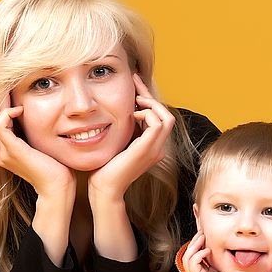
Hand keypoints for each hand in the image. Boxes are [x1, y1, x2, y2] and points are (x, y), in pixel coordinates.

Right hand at [0, 94, 74, 264]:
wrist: (59, 188)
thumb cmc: (59, 170)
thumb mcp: (47, 148)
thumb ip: (41, 136)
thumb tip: (52, 120)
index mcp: (9, 152)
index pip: (2, 124)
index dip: (6, 107)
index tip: (14, 92)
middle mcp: (2, 152)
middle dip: (2, 102)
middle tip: (8, 84)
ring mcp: (4, 152)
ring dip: (4, 105)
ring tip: (11, 90)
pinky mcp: (12, 150)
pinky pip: (1, 124)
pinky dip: (8, 113)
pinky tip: (20, 109)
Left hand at [87, 74, 174, 202]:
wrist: (104, 188)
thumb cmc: (105, 168)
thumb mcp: (118, 143)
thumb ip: (124, 130)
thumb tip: (121, 110)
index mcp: (152, 147)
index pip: (159, 118)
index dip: (149, 99)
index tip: (136, 84)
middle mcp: (158, 148)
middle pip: (167, 116)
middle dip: (151, 97)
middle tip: (135, 83)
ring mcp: (155, 150)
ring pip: (167, 118)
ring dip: (151, 105)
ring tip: (135, 101)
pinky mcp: (147, 150)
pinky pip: (157, 124)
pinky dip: (147, 114)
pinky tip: (133, 114)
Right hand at [181, 231, 240, 271]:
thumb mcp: (216, 264)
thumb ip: (211, 256)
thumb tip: (211, 242)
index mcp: (196, 270)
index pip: (189, 253)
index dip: (194, 242)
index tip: (202, 233)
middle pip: (186, 254)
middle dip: (193, 241)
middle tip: (202, 233)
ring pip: (187, 258)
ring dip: (195, 246)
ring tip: (204, 239)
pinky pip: (193, 263)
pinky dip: (199, 254)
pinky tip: (208, 251)